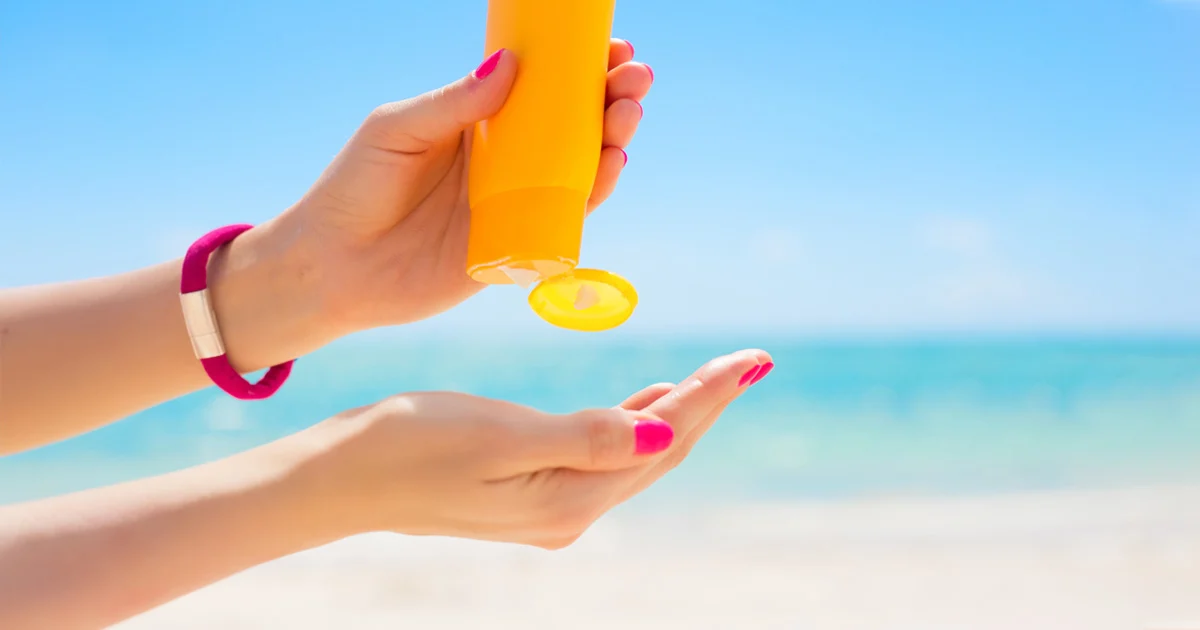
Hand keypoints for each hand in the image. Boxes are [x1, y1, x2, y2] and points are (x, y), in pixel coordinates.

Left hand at [241, 40, 650, 340]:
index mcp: (477, 124)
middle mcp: (503, 162)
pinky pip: (565, 219)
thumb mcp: (397, 129)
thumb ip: (453, 103)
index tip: (611, 47)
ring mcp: (513, 204)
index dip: (580, 68)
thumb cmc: (354, 188)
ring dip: (612, 139)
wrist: (329, 266)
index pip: (540, 89)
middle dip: (610, 98)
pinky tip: (612, 164)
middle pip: (571, 125)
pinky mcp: (516, 248)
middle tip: (635, 77)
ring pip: (578, 169)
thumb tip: (510, 64)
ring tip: (628, 113)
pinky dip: (594, 193)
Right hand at [291, 350, 770, 547]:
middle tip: (750, 360)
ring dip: (676, 412)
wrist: (343, 479)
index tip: (752, 358)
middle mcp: (571, 510)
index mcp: (570, 496)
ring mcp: (551, 507)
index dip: (709, 395)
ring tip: (717, 377)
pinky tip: (647, 401)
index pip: (662, 438)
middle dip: (706, 403)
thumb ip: (586, 437)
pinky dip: (634, 423)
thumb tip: (662, 438)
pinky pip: (604, 456)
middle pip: (659, 450)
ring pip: (636, 454)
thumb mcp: (500, 437)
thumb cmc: (411, 445)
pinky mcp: (531, 493)